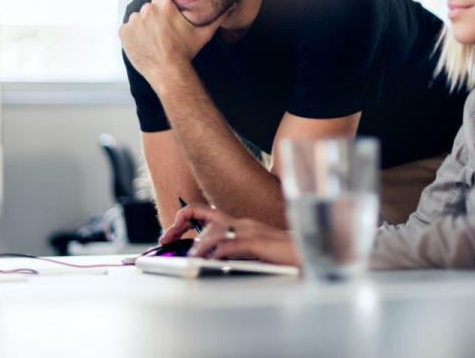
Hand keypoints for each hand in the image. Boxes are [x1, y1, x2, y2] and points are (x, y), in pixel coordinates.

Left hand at [119, 0, 225, 87]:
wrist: (168, 71)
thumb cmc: (186, 51)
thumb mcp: (204, 32)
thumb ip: (217, 17)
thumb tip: (232, 6)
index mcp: (163, 4)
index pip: (161, 5)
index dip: (166, 17)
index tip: (170, 29)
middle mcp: (146, 9)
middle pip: (149, 11)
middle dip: (154, 22)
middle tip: (163, 37)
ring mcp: (133, 21)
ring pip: (138, 20)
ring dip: (143, 29)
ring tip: (154, 43)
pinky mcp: (124, 32)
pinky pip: (127, 31)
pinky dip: (133, 37)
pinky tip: (144, 46)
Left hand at [161, 204, 299, 266]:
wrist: (310, 254)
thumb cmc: (284, 257)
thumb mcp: (252, 253)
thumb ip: (233, 252)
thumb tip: (208, 261)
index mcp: (240, 224)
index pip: (206, 214)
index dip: (184, 219)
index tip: (170, 235)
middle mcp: (242, 223)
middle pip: (204, 214)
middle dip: (180, 222)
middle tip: (165, 239)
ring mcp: (250, 231)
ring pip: (214, 230)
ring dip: (196, 243)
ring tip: (186, 257)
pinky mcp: (258, 242)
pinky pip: (230, 244)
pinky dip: (215, 252)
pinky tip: (207, 262)